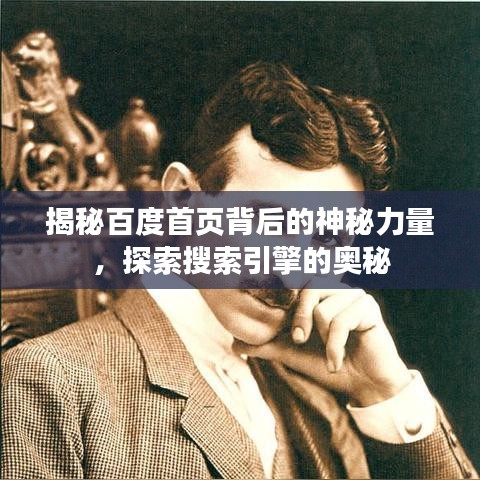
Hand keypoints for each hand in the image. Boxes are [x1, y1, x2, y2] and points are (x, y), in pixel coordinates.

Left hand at [234, 287, 411, 406]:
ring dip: (323, 341)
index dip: (290, 308)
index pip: (295, 285)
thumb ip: (265, 344)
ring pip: (323, 310)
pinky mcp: (368, 306)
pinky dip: (335, 347)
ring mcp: (353, 295)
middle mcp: (334, 288)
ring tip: (330, 356)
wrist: (361, 385)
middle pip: (307, 290)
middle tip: (301, 341)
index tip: (293, 334)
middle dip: (301, 320)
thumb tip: (234, 343)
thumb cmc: (326, 363)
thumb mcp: (291, 353)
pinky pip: (341, 321)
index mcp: (317, 294)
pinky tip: (337, 362)